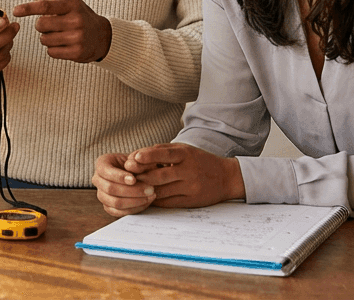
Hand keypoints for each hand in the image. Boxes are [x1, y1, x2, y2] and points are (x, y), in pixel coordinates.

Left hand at [12, 0, 110, 62]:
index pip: (45, 6)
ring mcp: (77, 38)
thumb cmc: (81, 16)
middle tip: (51, 25)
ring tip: (60, 35)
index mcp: (73, 5)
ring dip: (46, 38)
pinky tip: (64, 44)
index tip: (16, 11)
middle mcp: (76, 21)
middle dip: (40, 25)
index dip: (28, 8)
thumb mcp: (70, 1)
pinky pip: (50, 52)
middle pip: (41, 24)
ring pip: (44, 40)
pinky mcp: (77, 53)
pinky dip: (53, 49)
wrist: (102, 36)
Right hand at [92, 152, 157, 215]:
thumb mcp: (138, 158)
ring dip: (135, 201)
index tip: (134, 180)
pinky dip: (134, 209)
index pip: (106, 171)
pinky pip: (118, 212)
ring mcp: (101, 194)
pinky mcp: (108, 206)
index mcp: (101, 163)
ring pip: (115, 202)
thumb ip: (136, 161)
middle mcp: (97, 179)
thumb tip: (133, 166)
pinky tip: (146, 202)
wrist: (137, 173)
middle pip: (110, 188)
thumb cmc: (137, 164)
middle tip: (150, 189)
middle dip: (132, 190)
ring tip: (150, 196)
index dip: (119, 177)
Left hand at [93, 143, 244, 215]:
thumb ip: (161, 152)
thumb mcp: (183, 150)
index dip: (147, 156)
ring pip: (162, 190)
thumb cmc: (198, 161)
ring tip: (132, 189)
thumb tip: (135, 157)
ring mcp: (190, 186)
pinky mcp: (191, 201)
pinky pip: (168, 202)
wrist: (226, 177)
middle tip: (126, 178)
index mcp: (186, 154)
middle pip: (160, 175)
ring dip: (145, 190)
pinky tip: (145, 198)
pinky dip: (155, 200)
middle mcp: (189, 170)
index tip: (132, 158)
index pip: (164, 153)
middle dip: (141, 177)